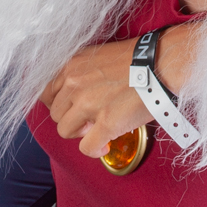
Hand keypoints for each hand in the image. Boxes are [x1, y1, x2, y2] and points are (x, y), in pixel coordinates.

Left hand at [43, 41, 147, 158]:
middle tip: (90, 118)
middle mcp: (74, 83)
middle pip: (55, 114)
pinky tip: (106, 145)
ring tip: (98, 128)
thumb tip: (75, 96)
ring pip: (65, 131)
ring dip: (81, 134)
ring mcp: (88, 104)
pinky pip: (86, 147)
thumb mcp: (98, 56)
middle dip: (72, 119)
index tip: (70, 109)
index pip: (45, 93)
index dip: (58, 105)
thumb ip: (81, 73)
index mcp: (71, 66)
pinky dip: (95, 150)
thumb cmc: (137, 58)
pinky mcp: (105, 123)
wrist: (161, 62)